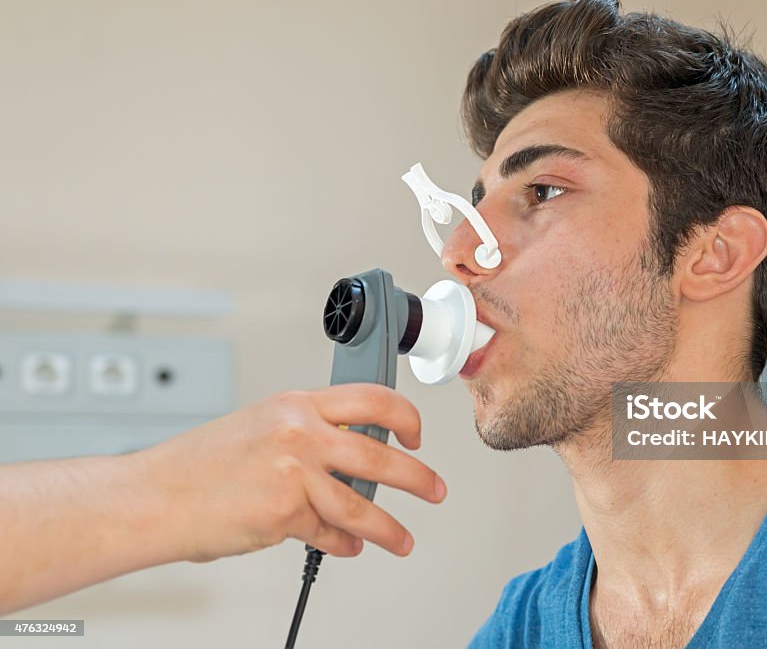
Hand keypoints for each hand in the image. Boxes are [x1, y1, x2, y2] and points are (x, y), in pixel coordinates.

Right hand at [138, 383, 444, 562]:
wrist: (153, 497)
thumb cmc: (198, 465)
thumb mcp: (258, 426)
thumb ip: (305, 434)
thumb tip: (350, 456)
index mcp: (295, 404)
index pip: (371, 398)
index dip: (405, 416)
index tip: (416, 434)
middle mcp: (299, 433)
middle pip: (381, 454)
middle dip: (418, 477)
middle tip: (434, 489)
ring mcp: (294, 474)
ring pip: (362, 505)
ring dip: (390, 528)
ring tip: (402, 539)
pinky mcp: (284, 513)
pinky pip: (329, 534)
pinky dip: (342, 545)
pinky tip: (347, 547)